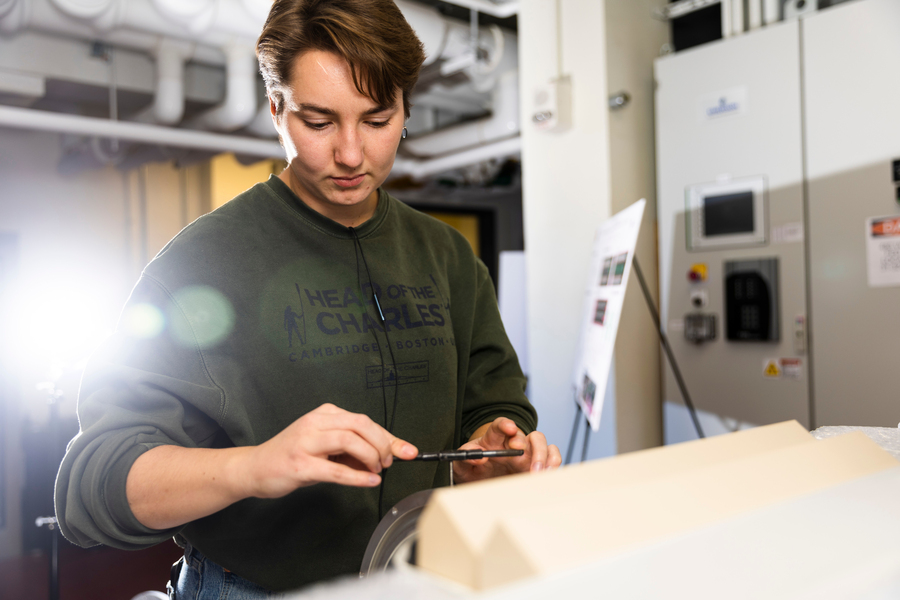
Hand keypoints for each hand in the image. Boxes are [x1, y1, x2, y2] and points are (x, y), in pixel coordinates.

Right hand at [241, 403, 417, 497]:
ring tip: (377, 470)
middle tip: (388, 462)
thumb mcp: (325, 445)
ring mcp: (306, 442)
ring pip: (349, 441)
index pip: (364, 421)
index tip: (407, 451)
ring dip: (371, 457)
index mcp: (324, 414)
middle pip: (360, 425)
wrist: (255, 468)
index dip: (389, 437)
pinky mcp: (300, 465)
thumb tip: (389, 455)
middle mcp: (315, 423)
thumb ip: (354, 448)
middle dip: (382, 444)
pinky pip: (335, 470)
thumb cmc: (292, 456)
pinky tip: (369, 481)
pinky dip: (357, 476)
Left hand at [451, 417, 561, 483]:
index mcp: (494, 439)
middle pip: (526, 434)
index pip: (499, 426)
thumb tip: (477, 458)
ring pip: (543, 444)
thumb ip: (464, 458)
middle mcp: (513, 444)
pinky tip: (546, 476)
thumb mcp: (461, 465)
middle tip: (520, 453)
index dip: (505, 424)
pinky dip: (552, 466)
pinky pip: (552, 459)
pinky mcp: (537, 466)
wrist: (479, 484)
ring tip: (536, 472)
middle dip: (525, 442)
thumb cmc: (472, 470)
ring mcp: (527, 454)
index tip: (509, 428)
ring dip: (543, 456)